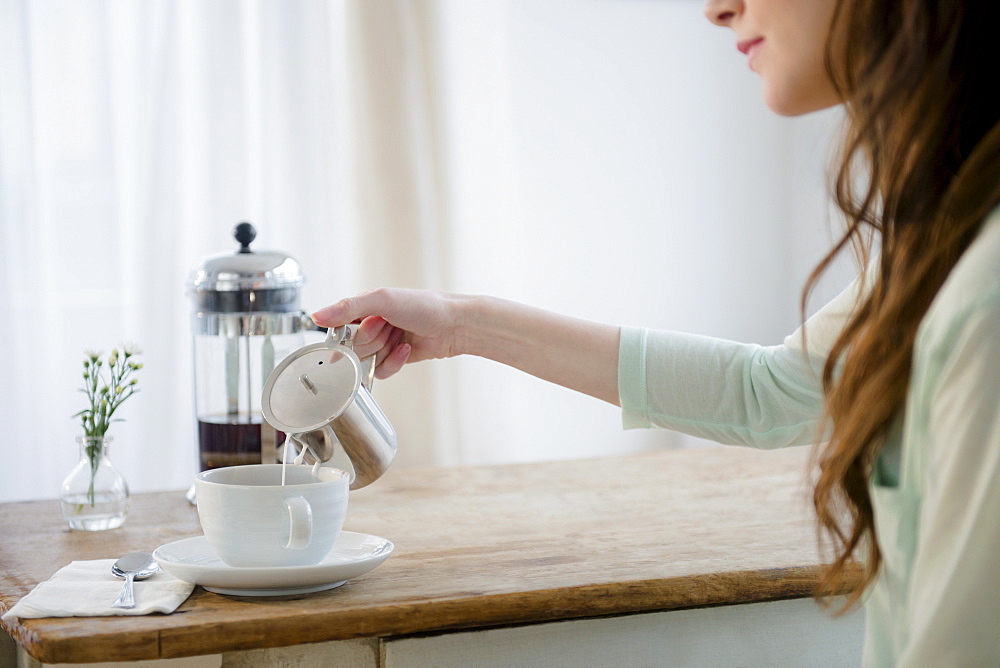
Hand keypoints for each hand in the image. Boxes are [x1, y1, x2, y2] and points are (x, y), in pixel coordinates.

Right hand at [311, 288, 469, 378]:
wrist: (453, 325)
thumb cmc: (423, 306)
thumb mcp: (382, 300)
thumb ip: (348, 307)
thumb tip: (316, 316)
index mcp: (363, 307)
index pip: (339, 327)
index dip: (354, 331)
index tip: (370, 324)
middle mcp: (370, 326)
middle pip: (353, 348)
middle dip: (373, 341)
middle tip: (390, 328)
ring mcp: (382, 343)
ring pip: (365, 362)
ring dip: (384, 352)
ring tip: (400, 337)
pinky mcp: (393, 359)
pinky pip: (380, 371)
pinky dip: (393, 363)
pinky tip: (406, 350)